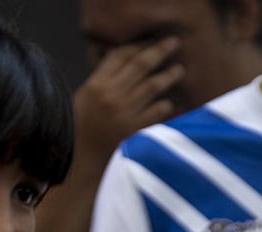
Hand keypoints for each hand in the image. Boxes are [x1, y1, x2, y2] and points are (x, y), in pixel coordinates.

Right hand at [74, 37, 185, 159]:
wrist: (84, 162)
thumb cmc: (82, 129)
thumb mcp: (84, 99)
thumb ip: (103, 79)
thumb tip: (124, 60)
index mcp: (96, 85)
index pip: (121, 55)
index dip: (138, 45)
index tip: (152, 40)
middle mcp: (111, 96)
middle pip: (140, 65)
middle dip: (159, 51)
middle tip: (174, 42)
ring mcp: (124, 113)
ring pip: (152, 86)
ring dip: (168, 76)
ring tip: (179, 70)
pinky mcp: (136, 131)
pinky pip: (157, 112)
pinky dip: (166, 105)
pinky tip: (171, 102)